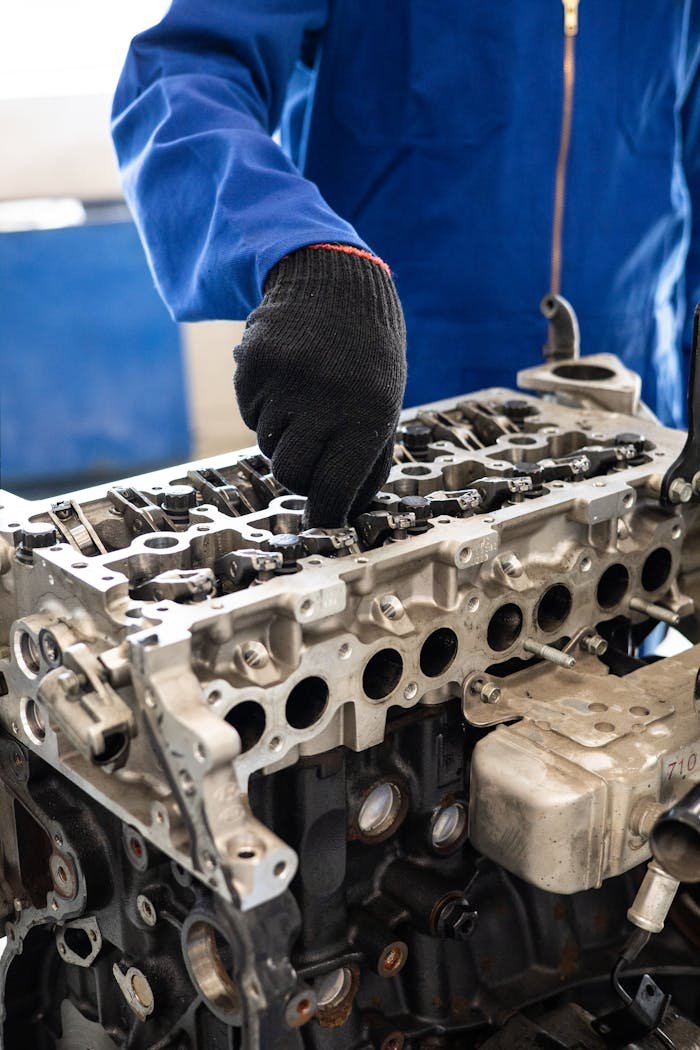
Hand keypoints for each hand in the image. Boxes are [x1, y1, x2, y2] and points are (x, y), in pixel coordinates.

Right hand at [234, 245, 406, 526]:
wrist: (336, 284)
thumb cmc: (367, 357)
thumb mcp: (383, 404)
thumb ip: (367, 460)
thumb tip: (343, 513)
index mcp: (367, 415)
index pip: (334, 488)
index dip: (325, 515)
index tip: (322, 525)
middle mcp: (325, 399)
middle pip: (291, 474)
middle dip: (299, 474)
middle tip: (312, 450)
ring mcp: (285, 380)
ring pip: (266, 444)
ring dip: (283, 434)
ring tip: (307, 396)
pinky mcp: (253, 365)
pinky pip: (249, 413)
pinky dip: (264, 406)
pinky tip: (287, 376)